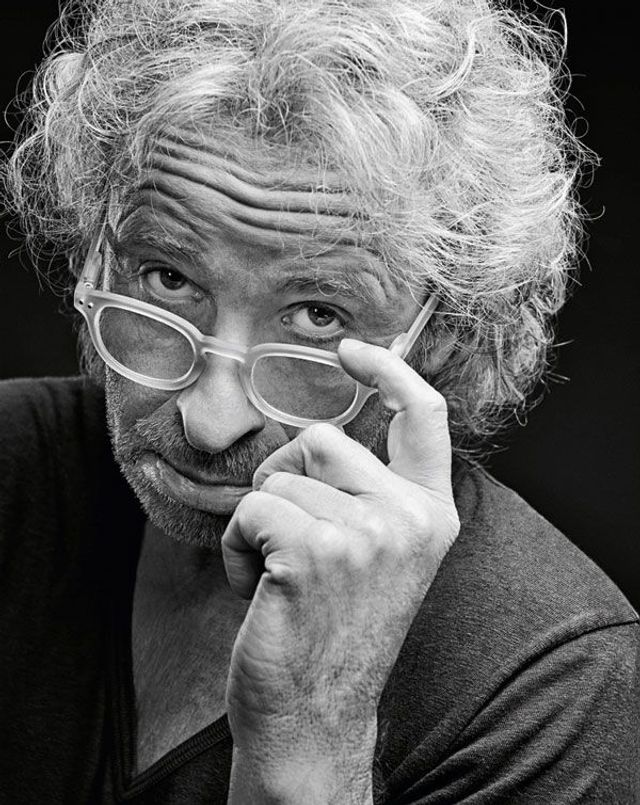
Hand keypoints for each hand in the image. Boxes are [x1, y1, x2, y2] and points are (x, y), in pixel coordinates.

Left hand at [221, 339, 459, 802]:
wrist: (315, 715)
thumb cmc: (334, 628)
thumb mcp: (379, 554)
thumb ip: (371, 491)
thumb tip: (327, 430)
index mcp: (431, 514)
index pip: (426, 415)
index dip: (389, 371)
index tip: (353, 351)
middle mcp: (409, 518)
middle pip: (323, 436)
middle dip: (287, 476)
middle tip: (291, 539)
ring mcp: (367, 533)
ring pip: (281, 473)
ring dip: (262, 518)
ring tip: (279, 573)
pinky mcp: (316, 551)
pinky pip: (252, 508)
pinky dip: (238, 545)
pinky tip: (258, 589)